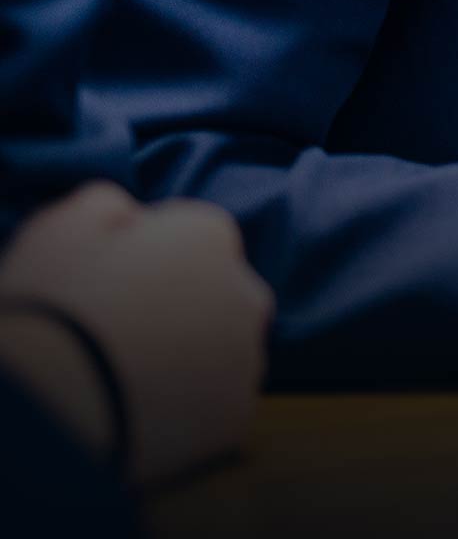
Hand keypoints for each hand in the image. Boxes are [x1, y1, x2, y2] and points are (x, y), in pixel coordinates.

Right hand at [0, 184, 271, 483]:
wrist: (46, 405)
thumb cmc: (48, 305)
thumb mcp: (60, 228)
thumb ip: (107, 205)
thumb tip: (125, 211)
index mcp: (208, 236)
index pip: (193, 237)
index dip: (149, 260)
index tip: (110, 284)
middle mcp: (245, 292)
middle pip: (218, 294)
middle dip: (182, 307)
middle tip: (119, 333)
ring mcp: (245, 360)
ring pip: (222, 353)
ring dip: (189, 360)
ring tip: (123, 378)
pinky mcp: (234, 418)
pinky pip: (214, 407)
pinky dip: (187, 411)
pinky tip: (140, 415)